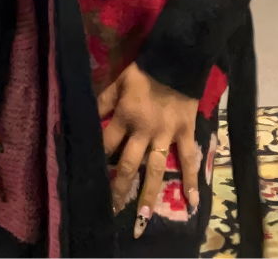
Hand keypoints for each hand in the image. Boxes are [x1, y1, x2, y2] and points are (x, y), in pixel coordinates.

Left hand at [98, 62, 198, 238]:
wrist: (176, 60)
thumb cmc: (144, 71)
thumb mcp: (118, 82)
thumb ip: (103, 101)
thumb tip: (85, 114)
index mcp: (125, 116)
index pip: (107, 143)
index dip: (98, 159)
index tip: (90, 179)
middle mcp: (144, 130)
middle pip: (128, 164)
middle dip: (118, 187)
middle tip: (112, 210)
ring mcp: (166, 134)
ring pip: (156, 168)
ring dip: (148, 193)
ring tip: (142, 217)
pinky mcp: (185, 133)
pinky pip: (189, 159)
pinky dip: (192, 180)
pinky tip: (192, 202)